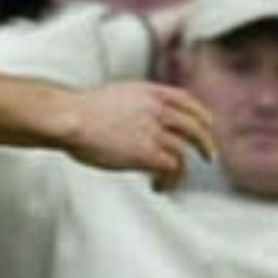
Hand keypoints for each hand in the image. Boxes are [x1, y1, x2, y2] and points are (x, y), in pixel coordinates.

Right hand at [46, 81, 215, 188]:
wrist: (69, 117)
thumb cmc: (81, 111)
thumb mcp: (117, 95)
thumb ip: (136, 105)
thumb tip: (142, 122)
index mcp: (150, 92)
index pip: (186, 100)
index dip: (200, 114)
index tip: (207, 124)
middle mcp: (157, 109)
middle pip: (194, 126)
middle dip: (204, 143)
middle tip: (208, 156)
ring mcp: (154, 130)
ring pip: (184, 152)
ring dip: (182, 170)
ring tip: (173, 181)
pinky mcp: (148, 152)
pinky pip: (172, 168)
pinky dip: (170, 179)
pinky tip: (160, 186)